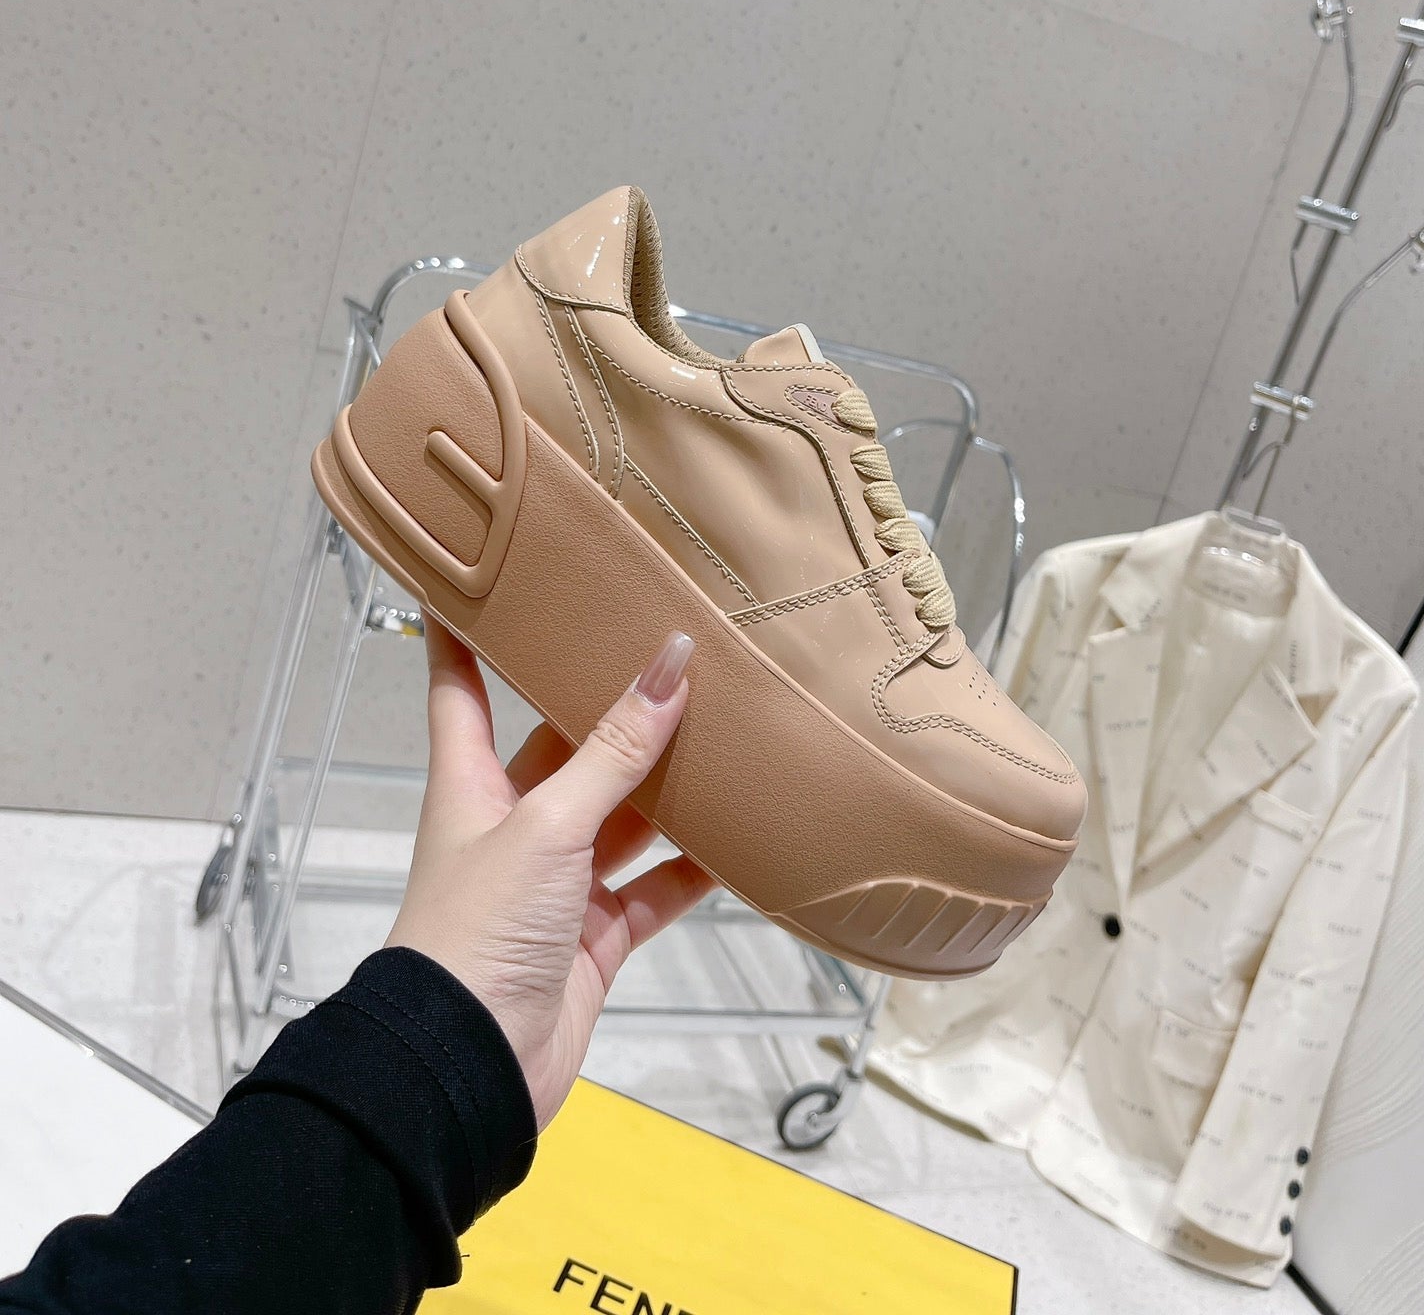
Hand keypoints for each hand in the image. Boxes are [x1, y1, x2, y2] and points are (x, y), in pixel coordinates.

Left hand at [387, 619, 713, 1128]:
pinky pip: (652, 889)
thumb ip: (614, 750)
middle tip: (662, 645)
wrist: (468, 1069)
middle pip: (561, 747)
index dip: (462, 632)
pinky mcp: (594, 938)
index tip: (474, 577)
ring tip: (723, 728)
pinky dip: (692, 867)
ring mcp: (554, 885)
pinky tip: (739, 838)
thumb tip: (670, 663)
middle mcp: (511, 825)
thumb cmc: (476, 932)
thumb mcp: (548, 824)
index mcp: (470, 785)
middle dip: (607, 706)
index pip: (460, 687)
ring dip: (662, 784)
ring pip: (617, 815)